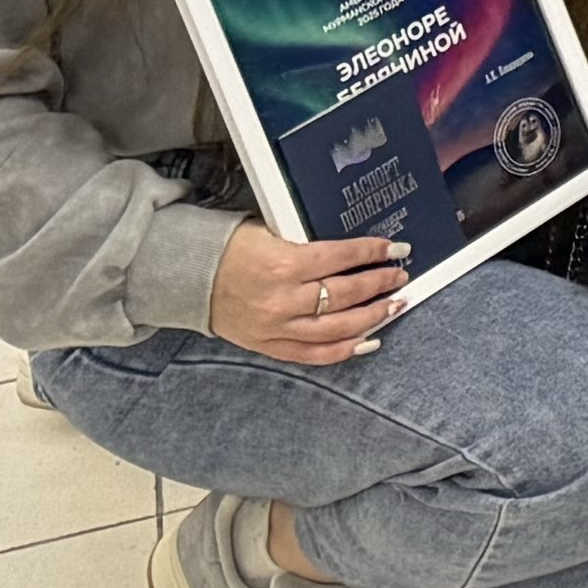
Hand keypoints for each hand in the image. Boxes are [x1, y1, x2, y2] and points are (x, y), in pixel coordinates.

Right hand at [211, 224, 410, 364]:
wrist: (188, 278)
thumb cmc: (230, 248)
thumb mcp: (269, 232)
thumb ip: (306, 243)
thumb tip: (350, 247)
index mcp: (284, 264)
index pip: (341, 258)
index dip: (372, 252)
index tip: (395, 248)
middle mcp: (283, 299)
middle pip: (345, 294)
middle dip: (379, 283)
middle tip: (400, 276)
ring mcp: (277, 327)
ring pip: (336, 329)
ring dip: (371, 317)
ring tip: (393, 305)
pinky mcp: (269, 345)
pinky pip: (314, 355)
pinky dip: (344, 350)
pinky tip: (369, 340)